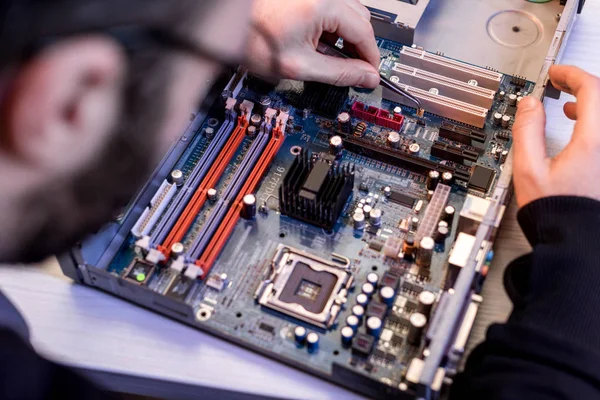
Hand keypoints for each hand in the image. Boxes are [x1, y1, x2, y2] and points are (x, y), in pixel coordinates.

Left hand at [246, 0, 380, 87]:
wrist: (222, 25)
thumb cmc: (251, 39)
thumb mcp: (299, 66)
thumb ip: (339, 74)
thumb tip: (366, 78)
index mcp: (324, 5)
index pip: (365, 32)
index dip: (371, 58)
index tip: (370, 76)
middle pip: (360, 19)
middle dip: (358, 47)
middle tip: (349, 71)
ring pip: (347, 12)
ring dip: (344, 36)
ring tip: (324, 56)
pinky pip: (329, 7)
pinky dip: (329, 25)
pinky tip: (314, 41)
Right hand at [512, 65, 599, 206]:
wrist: (575, 239)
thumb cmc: (555, 210)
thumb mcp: (528, 168)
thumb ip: (527, 130)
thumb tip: (529, 105)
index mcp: (594, 142)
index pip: (592, 90)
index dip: (572, 75)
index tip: (557, 74)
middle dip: (583, 85)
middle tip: (562, 83)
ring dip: (592, 103)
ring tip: (570, 105)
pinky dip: (596, 122)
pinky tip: (582, 127)